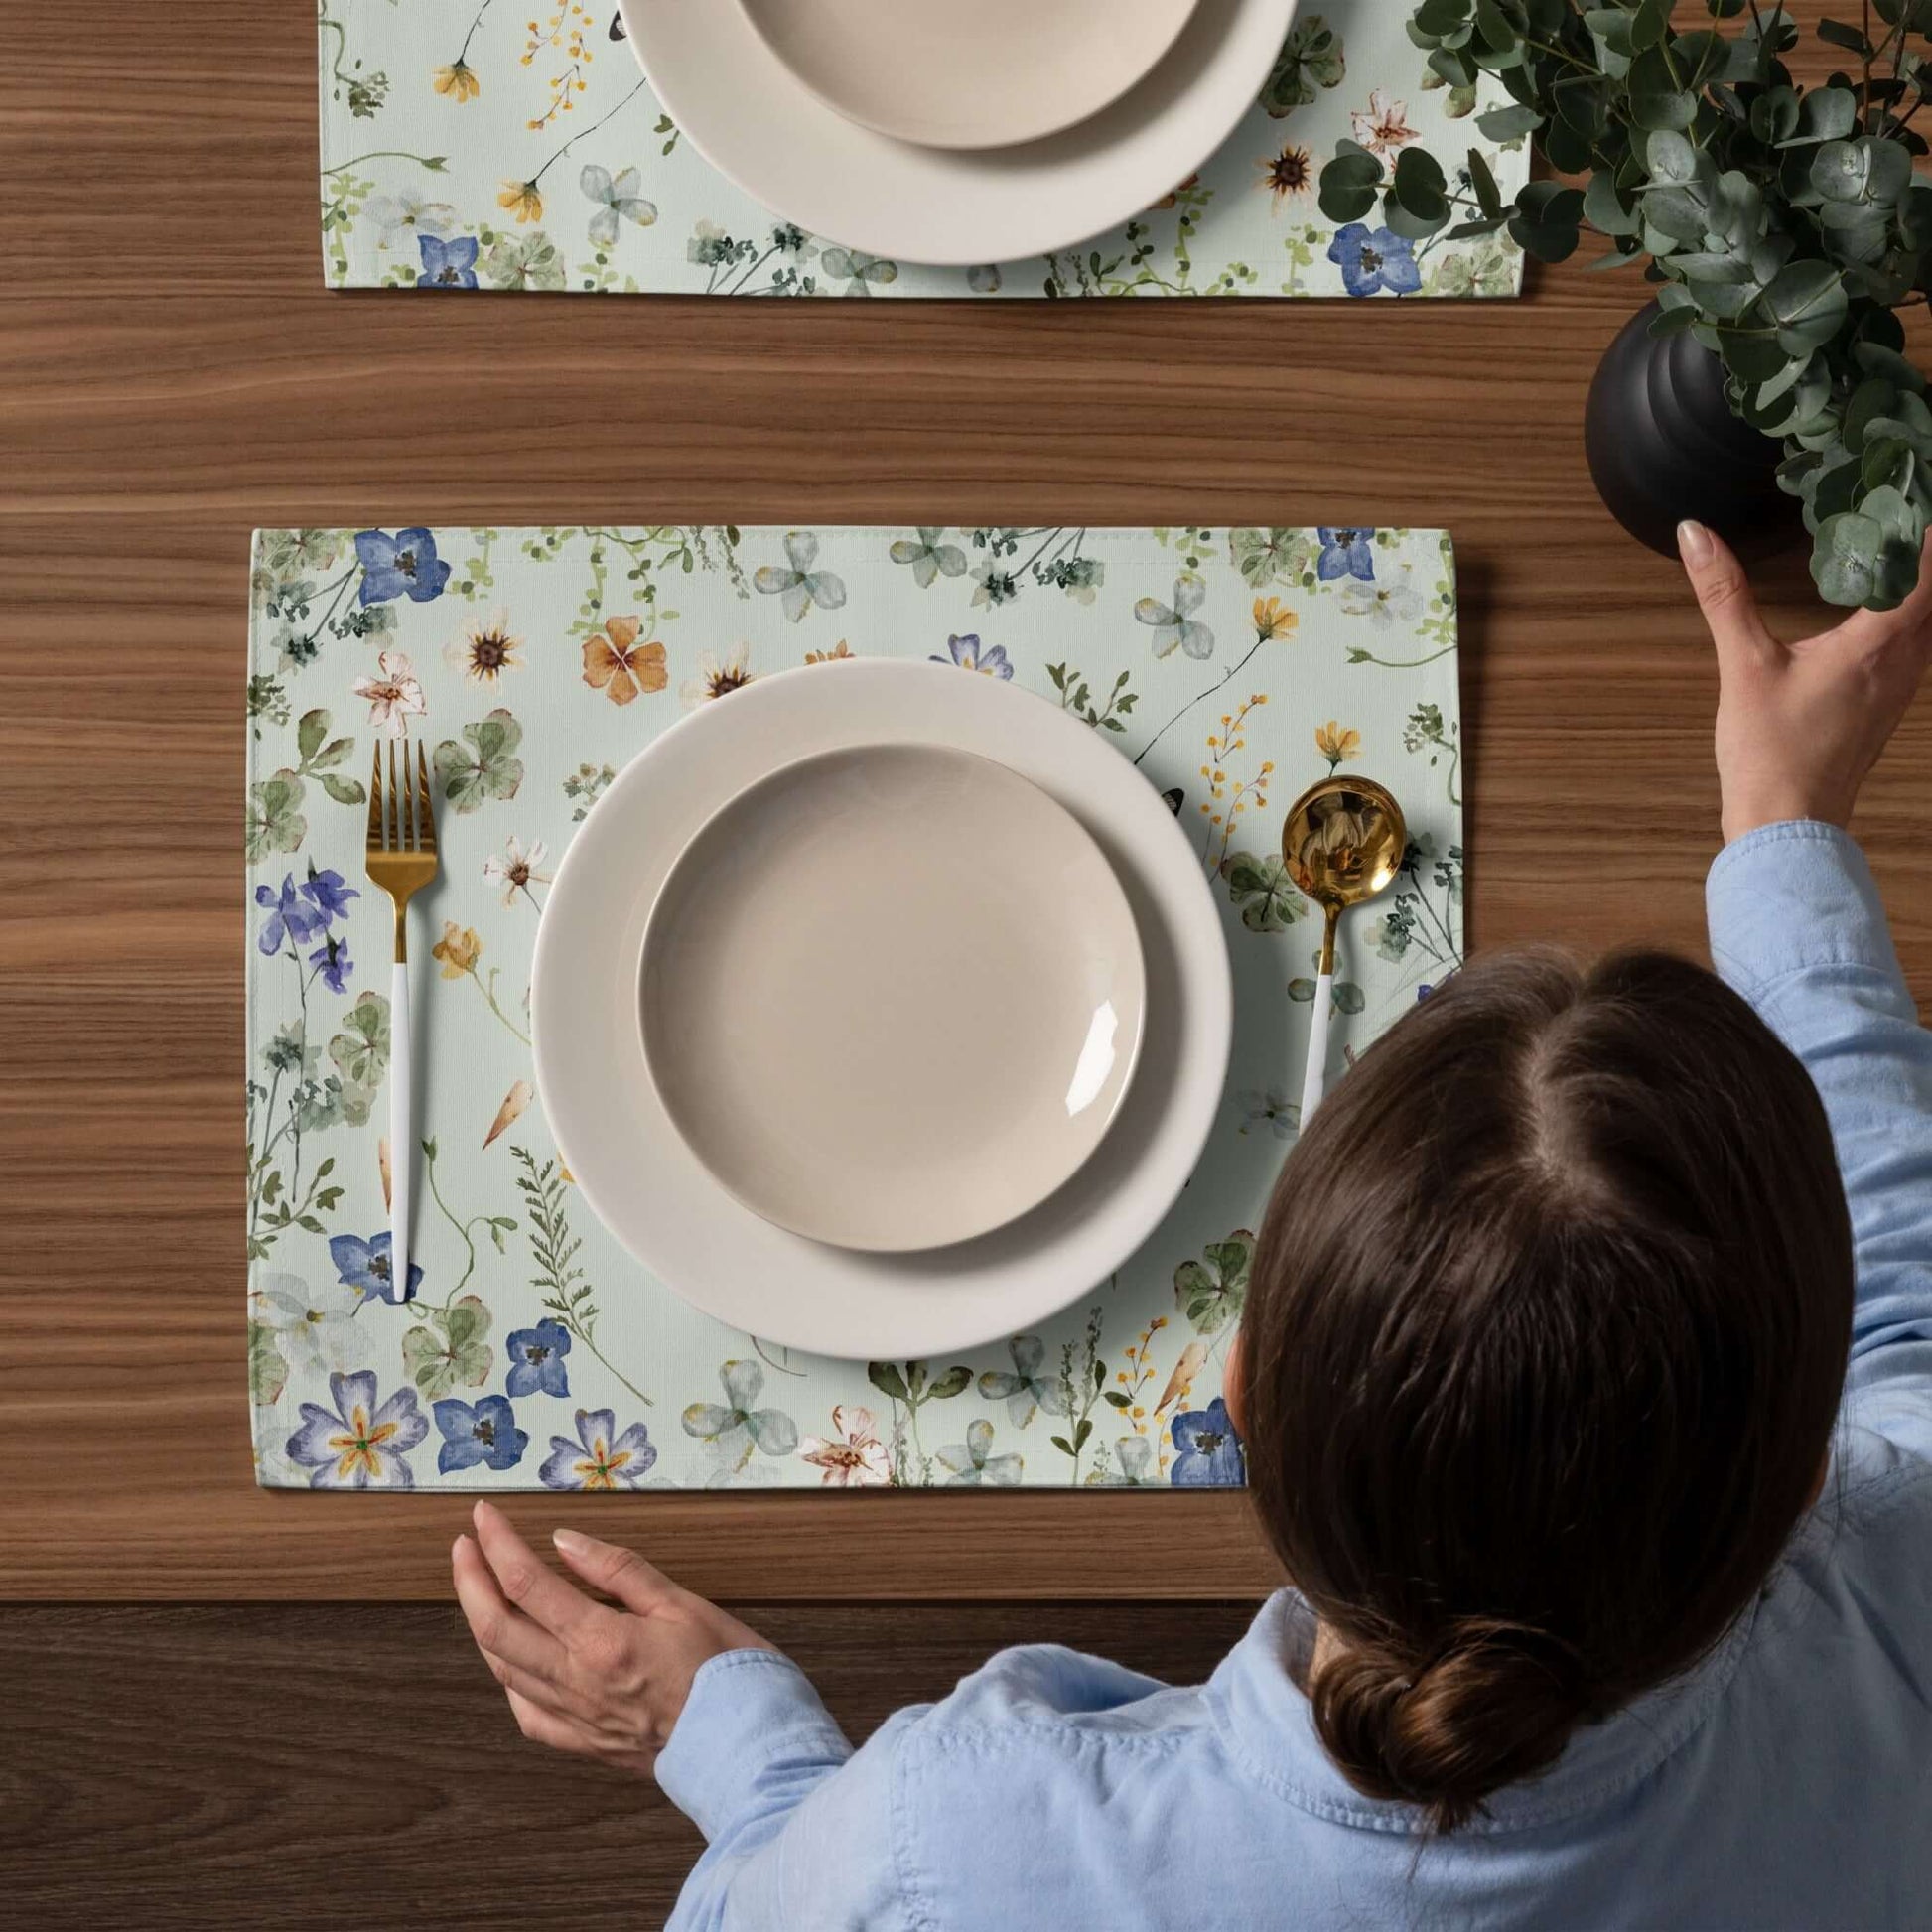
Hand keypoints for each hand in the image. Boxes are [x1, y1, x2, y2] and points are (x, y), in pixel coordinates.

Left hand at [452, 1500, 776, 1772]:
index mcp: (601, 1641)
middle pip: (495, 1627)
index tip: (485, 1515)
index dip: (498, 1543)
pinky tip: (511, 1662)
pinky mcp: (585, 1744)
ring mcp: (575, 1718)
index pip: (527, 1583)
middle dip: (470, 1580)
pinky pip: (527, 1714)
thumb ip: (620, 1570)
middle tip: (464, 1545)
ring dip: (481, 1623)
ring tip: (479, 1590)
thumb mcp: (683, 1603)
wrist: (749, 1749)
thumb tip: (566, 1542)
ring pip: (503, 1669)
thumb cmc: (728, 1673)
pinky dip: (508, 1679)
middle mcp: (576, 1683)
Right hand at [1679, 521, 1931, 842]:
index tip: (1906, 491)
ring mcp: (1900, 688)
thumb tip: (1695, 534)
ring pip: (1930, 621)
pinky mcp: (1885, 707)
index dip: (1922, 528)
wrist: (1787, 826)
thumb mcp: (1743, 666)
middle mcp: (1905, 662)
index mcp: (1878, 643)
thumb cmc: (1771, 753)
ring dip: (1918, 584)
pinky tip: (1876, 611)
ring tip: (1890, 549)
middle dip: (1922, 552)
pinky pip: (1914, 646)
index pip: (1926, 568)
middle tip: (1895, 511)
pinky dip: (1908, 616)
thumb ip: (1724, 595)